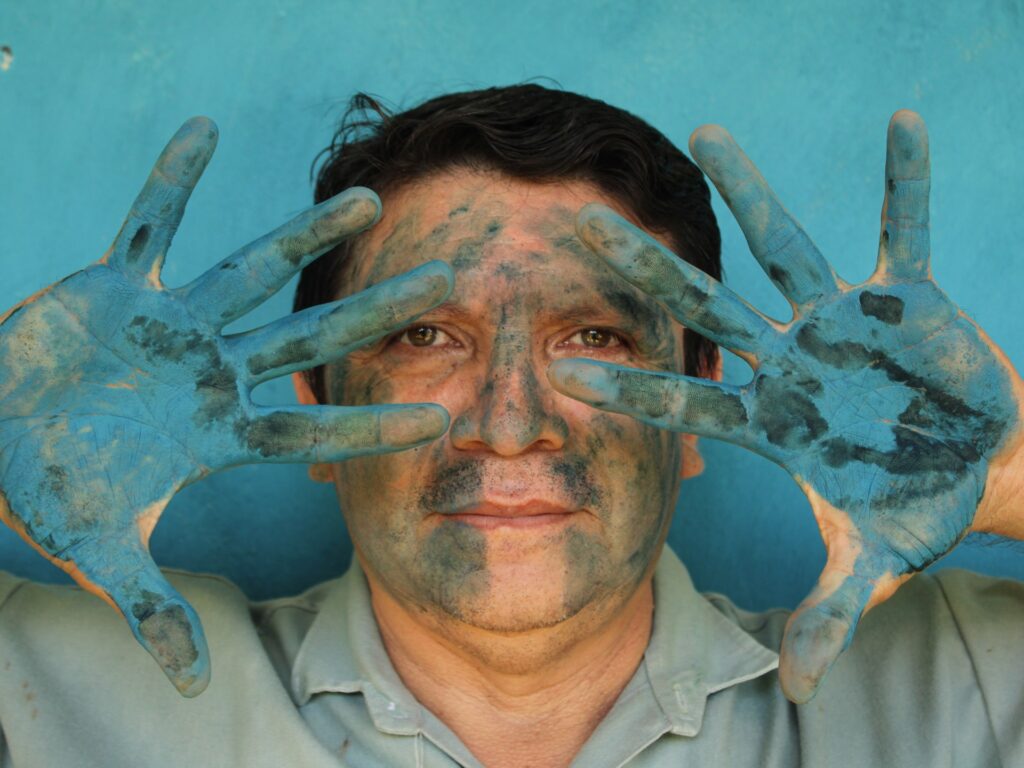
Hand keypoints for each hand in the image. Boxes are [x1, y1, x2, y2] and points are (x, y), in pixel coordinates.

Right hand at [0, 118, 451, 695]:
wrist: (1, 434)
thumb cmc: (55, 487)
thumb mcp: (107, 550)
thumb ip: (155, 609)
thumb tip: (192, 687)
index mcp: (220, 430)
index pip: (312, 429)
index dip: (373, 426)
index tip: (444, 422)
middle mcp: (214, 369)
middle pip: (311, 337)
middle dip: (376, 312)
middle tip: (450, 286)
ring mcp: (174, 324)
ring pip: (252, 271)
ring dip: (304, 236)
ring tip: (368, 199)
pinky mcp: (120, 286)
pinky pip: (148, 225)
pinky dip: (169, 182)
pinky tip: (201, 130)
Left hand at [548, 111, 1023, 702]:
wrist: (973, 462)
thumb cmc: (909, 504)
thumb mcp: (869, 561)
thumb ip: (828, 611)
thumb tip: (799, 684)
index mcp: (771, 420)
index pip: (685, 400)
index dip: (628, 385)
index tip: (559, 367)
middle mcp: (791, 361)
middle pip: (707, 309)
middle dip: (648, 272)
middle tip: (580, 226)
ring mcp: (843, 324)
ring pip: (787, 249)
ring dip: (752, 195)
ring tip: (706, 133)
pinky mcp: (907, 299)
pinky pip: (905, 229)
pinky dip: (908, 184)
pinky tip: (906, 128)